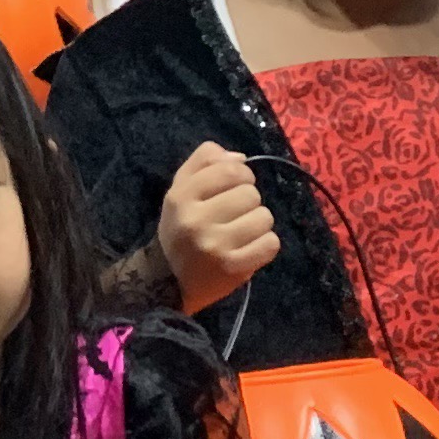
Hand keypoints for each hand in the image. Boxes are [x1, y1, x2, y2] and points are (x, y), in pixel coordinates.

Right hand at [158, 143, 278, 314]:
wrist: (167, 281)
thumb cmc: (180, 230)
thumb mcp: (180, 191)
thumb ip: (204, 164)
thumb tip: (240, 157)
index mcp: (180, 197)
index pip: (230, 169)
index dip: (241, 174)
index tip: (235, 187)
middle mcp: (195, 221)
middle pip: (250, 193)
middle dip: (248, 201)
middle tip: (234, 215)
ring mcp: (215, 246)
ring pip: (264, 217)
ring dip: (258, 223)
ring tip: (242, 232)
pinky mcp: (233, 268)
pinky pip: (270, 243)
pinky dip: (265, 245)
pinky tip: (249, 248)